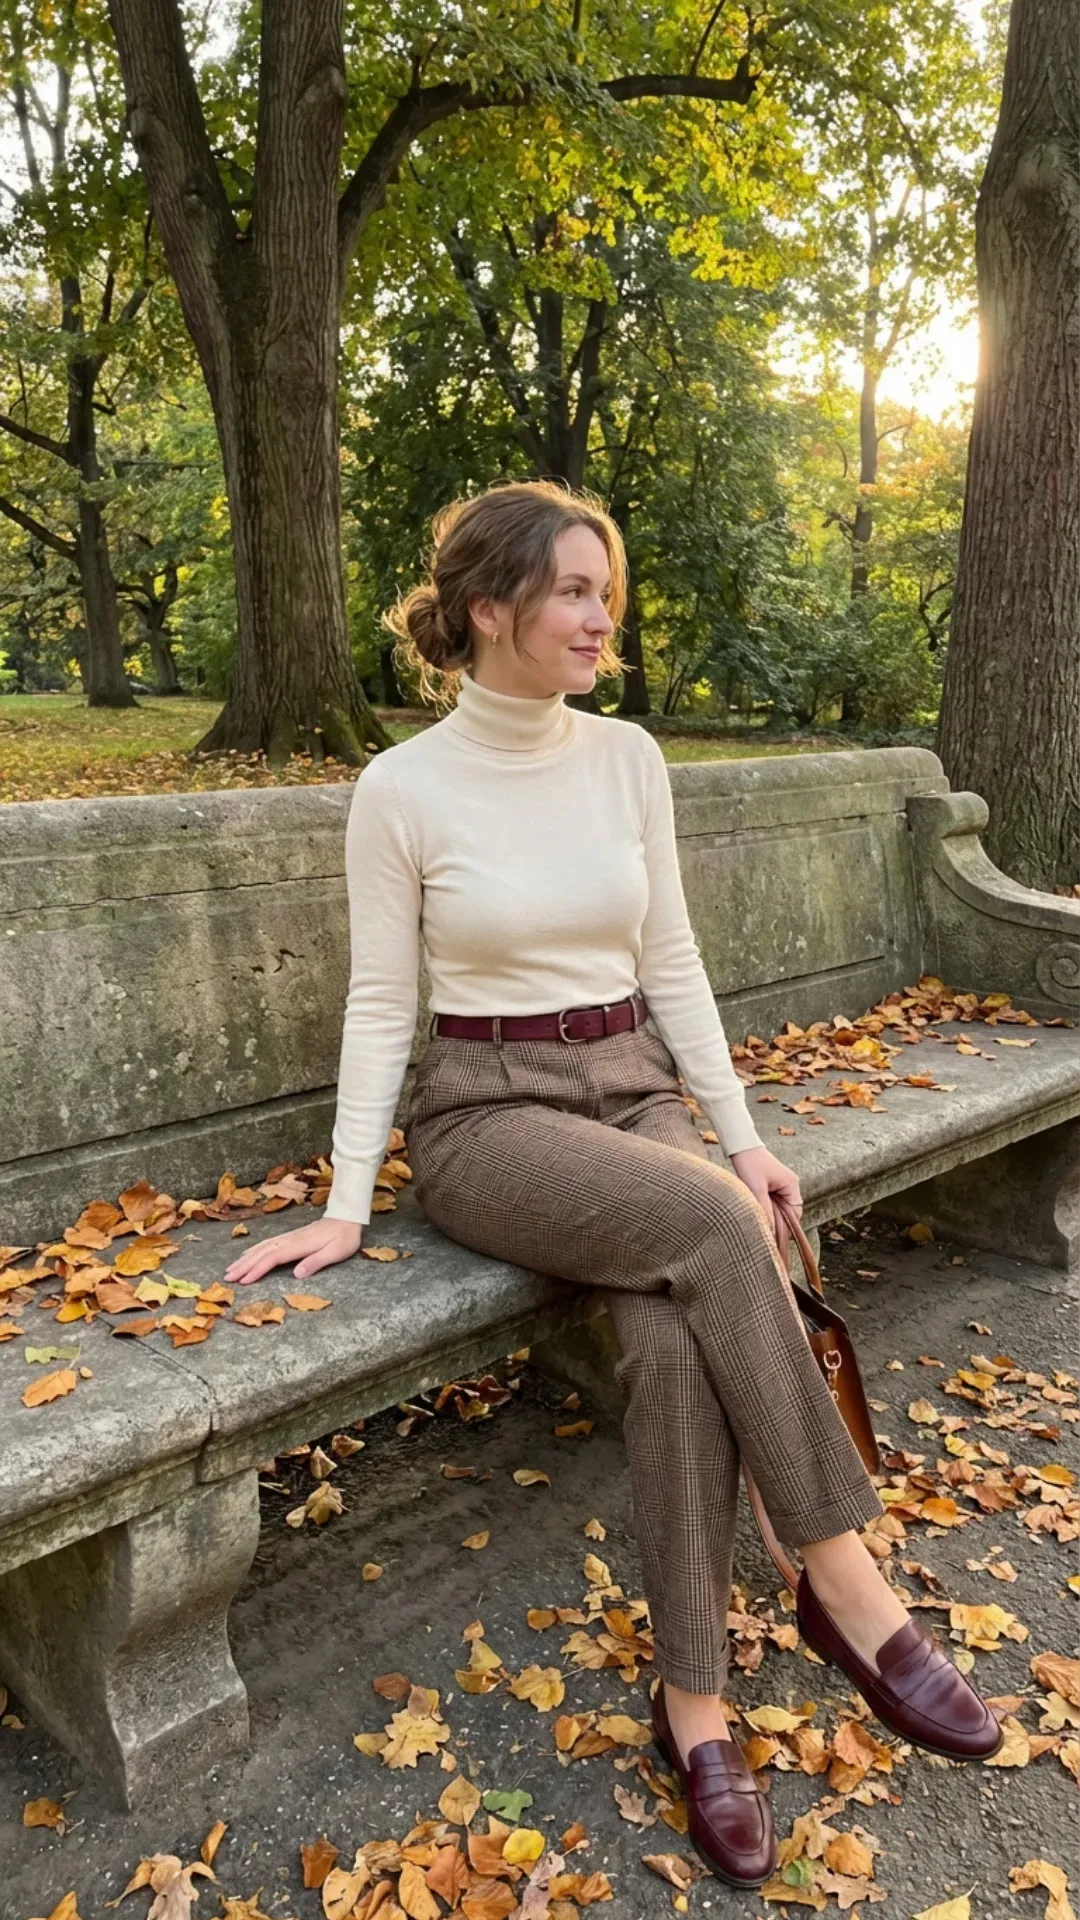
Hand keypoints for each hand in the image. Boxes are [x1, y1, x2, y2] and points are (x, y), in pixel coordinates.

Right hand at [224, 1217, 363, 1286]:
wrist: (346, 1217)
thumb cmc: (344, 1237)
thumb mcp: (336, 1252)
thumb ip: (316, 1262)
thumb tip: (296, 1274)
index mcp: (299, 1246)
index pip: (273, 1258)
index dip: (257, 1269)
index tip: (243, 1281)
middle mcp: (290, 1240)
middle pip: (262, 1252)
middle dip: (244, 1265)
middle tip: (227, 1278)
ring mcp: (289, 1237)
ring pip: (262, 1247)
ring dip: (245, 1258)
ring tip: (230, 1269)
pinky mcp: (290, 1236)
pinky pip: (267, 1243)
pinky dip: (254, 1249)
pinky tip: (247, 1254)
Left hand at [727, 1145, 801, 1257]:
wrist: (741, 1145)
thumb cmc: (750, 1164)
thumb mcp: (756, 1189)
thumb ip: (764, 1210)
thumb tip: (769, 1231)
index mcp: (792, 1185)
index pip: (795, 1214)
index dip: (786, 1226)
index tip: (773, 1234)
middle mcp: (790, 1185)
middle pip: (788, 1212)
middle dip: (777, 1221)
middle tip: (763, 1227)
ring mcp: (782, 1184)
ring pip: (779, 1207)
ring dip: (770, 1213)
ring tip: (757, 1216)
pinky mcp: (772, 1184)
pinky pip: (772, 1201)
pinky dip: (765, 1206)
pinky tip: (755, 1208)